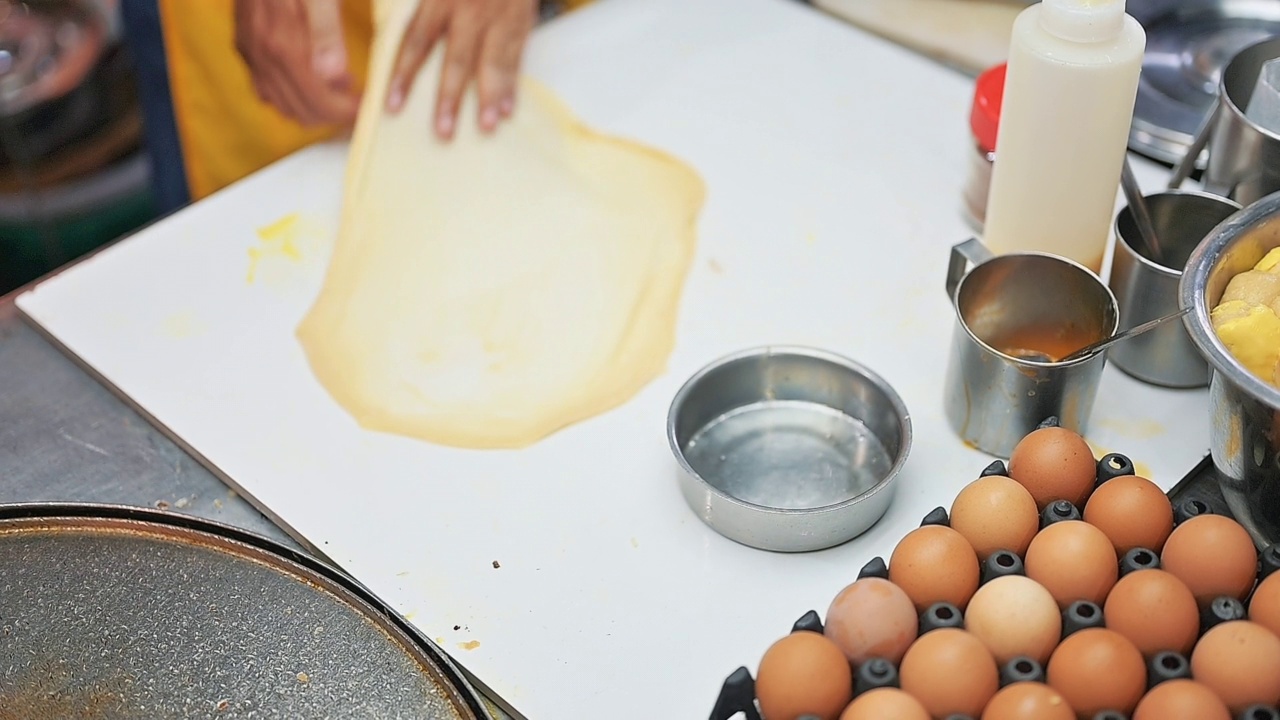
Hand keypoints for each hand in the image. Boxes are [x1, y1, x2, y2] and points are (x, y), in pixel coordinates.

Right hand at [234, 0, 359, 126]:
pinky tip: (310, 83)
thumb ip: (326, 32)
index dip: (346, 113)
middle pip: (300, 110)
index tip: (367, 108)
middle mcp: (261, 54)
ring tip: (341, 96)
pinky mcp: (243, 43)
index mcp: (282, 45)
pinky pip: (264, 87)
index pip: (318, 102)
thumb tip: (334, 78)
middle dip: (332, 115)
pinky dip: (289, 95)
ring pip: (280, 104)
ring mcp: (249, 50)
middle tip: (359, 104)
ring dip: (312, 109)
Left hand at [386, 0, 537, 139]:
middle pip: (457, 60)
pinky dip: (513, 85)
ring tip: (486, 127)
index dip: (405, 75)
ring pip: (492, 63)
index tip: (393, 106)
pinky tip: (508, 110)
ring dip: (489, 98)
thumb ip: (417, 6)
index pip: (418, 41)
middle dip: (450, 98)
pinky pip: (517, 58)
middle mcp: (470, 11)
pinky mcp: (521, 22)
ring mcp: (498, 18)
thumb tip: (387, 28)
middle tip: (443, 132)